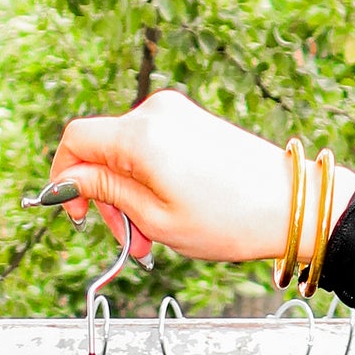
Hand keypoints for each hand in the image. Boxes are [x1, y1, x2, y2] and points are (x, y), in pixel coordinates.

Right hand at [47, 91, 354, 265]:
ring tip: (151, 237)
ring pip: (127, 154)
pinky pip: (152, 150)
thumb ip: (106, 193)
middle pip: (101, 150)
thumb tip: (68, 181)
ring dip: (129, 197)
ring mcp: (177, 115)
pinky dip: (149, 182)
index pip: (75, 140)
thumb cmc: (230, 218)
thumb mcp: (156, 218)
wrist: (290, 204)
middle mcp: (156, 114)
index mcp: (140, 136)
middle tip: (126, 240)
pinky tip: (167, 215)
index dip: (64, 178)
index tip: (74, 212)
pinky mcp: (193, 122)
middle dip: (104, 199)